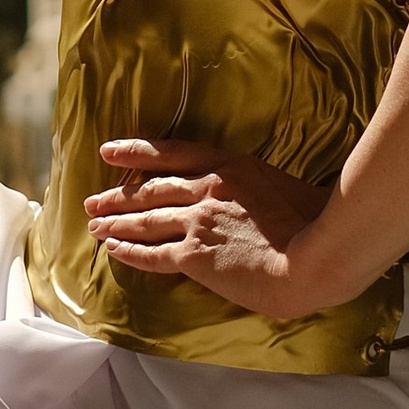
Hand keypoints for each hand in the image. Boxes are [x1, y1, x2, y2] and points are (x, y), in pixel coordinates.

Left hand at [85, 136, 337, 320]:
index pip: (172, 152)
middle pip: (152, 188)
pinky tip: (113, 250)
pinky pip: (153, 253)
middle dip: (119, 195)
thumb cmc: (315, 224)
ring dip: (117, 222)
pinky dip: (130, 251)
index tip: (110, 151)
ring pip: (146, 220)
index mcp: (231, 166)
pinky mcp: (196, 256)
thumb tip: (247, 198)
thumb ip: (255, 188)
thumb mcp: (283, 186)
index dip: (137, 152)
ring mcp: (199, 221)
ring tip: (94, 226)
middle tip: (93, 201)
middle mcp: (208, 188)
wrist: (314, 257)